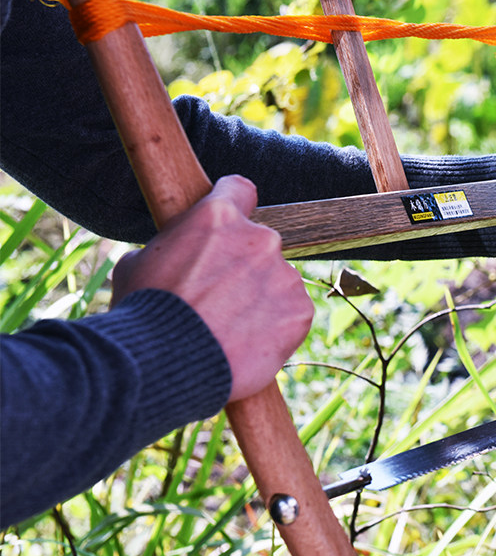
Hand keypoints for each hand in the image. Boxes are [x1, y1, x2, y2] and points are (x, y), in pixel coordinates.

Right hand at [111, 175, 313, 400]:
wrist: (163, 366)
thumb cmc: (141, 314)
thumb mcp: (136, 265)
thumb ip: (167, 249)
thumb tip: (170, 257)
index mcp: (218, 216)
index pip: (240, 190)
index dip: (233, 206)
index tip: (229, 225)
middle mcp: (260, 238)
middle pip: (259, 244)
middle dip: (243, 266)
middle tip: (220, 298)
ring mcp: (284, 275)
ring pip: (278, 280)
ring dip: (261, 297)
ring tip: (231, 329)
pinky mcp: (300, 311)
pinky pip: (293, 312)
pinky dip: (277, 326)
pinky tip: (249, 344)